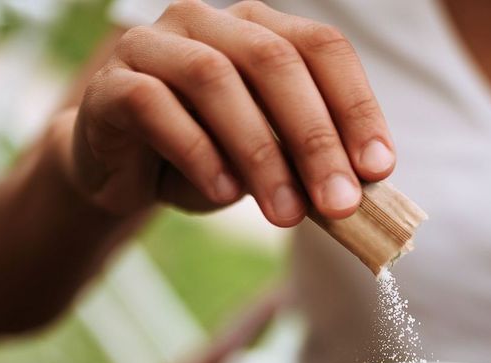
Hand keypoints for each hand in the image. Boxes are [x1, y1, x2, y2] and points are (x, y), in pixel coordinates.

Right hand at [64, 0, 394, 222]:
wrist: (123, 173)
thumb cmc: (209, 159)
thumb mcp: (270, 161)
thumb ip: (308, 164)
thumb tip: (360, 193)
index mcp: (259, 27)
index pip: (322, 48)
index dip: (356, 106)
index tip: (380, 169)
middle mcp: (208, 21)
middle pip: (274, 61)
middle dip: (315, 138)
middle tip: (340, 203)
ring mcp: (153, 44)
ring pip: (215, 79)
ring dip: (260, 153)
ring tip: (286, 214)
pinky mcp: (111, 83)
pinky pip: (155, 105)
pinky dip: (197, 151)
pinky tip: (224, 193)